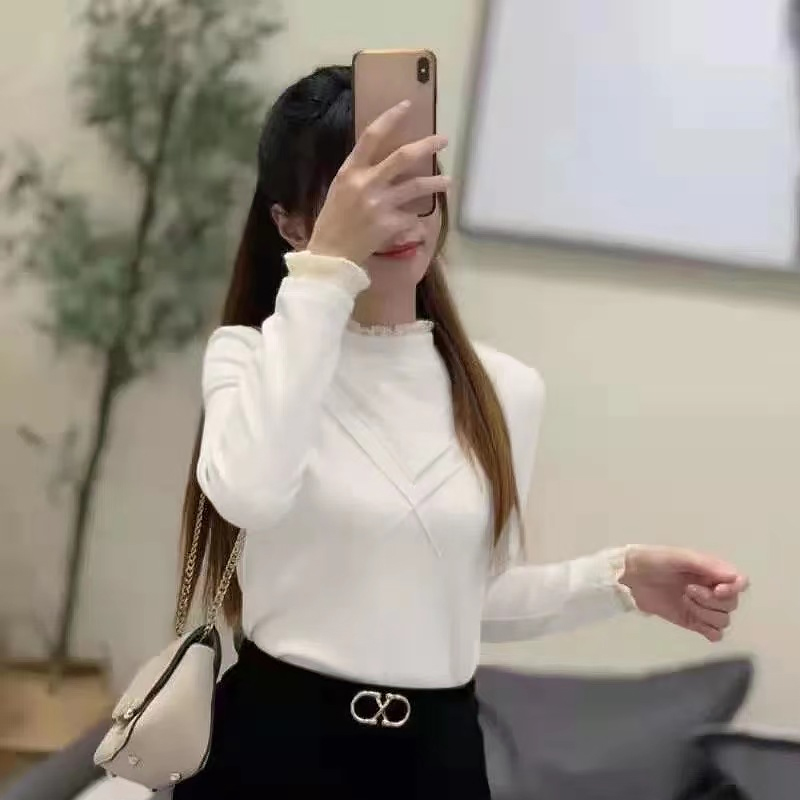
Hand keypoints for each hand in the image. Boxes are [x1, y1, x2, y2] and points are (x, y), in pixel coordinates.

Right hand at [307, 101, 449, 264]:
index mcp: (350, 171)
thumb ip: (360, 175)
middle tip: (443, 140)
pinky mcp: (390, 224)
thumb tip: (384, 162)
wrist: (330, 255)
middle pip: (403, 157)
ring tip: (447, 180)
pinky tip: (417, 225)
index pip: (371, 136)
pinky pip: (412, 217)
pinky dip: (416, 221)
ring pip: (416, 186)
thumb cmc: (332, 223)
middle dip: (426, 145)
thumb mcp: (340, 190)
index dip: (390, 118)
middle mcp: (366, 183)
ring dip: (435, 182)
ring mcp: (379, 204)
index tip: (407, 106)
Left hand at [620, 546, 748, 641]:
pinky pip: (715, 634)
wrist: (630, 577)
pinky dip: (710, 632)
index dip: (734, 589)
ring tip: (684, 601)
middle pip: (731, 604)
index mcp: (711, 571)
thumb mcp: (679, 557)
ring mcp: (703, 607)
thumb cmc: (654, 561)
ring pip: (724, 620)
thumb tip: (735, 576)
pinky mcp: (693, 622)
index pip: (740, 583)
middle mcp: (712, 589)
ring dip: (706, 613)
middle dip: (711, 600)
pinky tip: (696, 623)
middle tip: (687, 590)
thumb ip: (707, 565)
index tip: (717, 590)